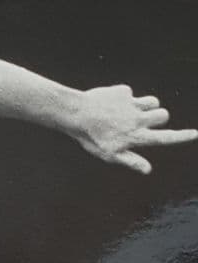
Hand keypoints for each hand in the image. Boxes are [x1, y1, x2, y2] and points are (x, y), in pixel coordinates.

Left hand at [74, 85, 197, 173]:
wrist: (75, 114)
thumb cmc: (91, 138)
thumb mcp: (109, 155)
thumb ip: (130, 160)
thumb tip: (148, 170)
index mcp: (135, 136)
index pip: (164, 138)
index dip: (181, 137)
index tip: (195, 134)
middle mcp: (137, 119)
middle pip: (163, 115)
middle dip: (159, 118)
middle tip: (142, 122)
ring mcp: (132, 104)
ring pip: (153, 101)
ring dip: (147, 106)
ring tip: (128, 113)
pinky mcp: (123, 92)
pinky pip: (132, 94)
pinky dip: (124, 99)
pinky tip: (108, 105)